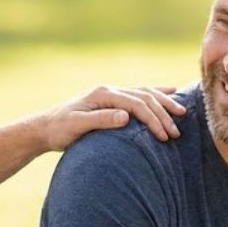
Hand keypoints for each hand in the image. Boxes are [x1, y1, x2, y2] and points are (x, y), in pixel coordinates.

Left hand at [40, 85, 185, 150]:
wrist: (45, 128)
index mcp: (103, 94)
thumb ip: (100, 120)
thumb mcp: (76, 126)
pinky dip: (157, 93)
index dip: (152, 119)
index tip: (164, 136)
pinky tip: (171, 92)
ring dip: (164, 102)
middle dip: (163, 113)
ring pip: (145, 93)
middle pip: (145, 97)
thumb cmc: (59, 130)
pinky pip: (140, 94)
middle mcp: (110, 90)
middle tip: (176, 133)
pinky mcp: (112, 101)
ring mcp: (112, 94)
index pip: (136, 104)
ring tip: (182, 113)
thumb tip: (126, 116)